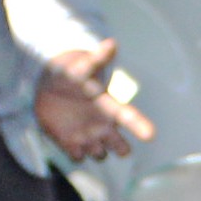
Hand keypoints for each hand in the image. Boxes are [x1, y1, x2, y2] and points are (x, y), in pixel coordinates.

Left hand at [38, 39, 156, 162]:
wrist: (50, 88)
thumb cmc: (73, 77)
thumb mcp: (83, 67)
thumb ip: (97, 59)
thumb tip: (111, 43)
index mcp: (110, 109)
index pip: (130, 118)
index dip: (141, 126)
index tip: (151, 134)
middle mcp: (104, 128)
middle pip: (121, 148)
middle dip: (118, 148)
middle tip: (109, 139)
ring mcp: (88, 138)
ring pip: (100, 155)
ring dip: (94, 150)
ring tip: (83, 138)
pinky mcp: (70, 145)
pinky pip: (78, 157)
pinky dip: (75, 152)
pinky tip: (69, 142)